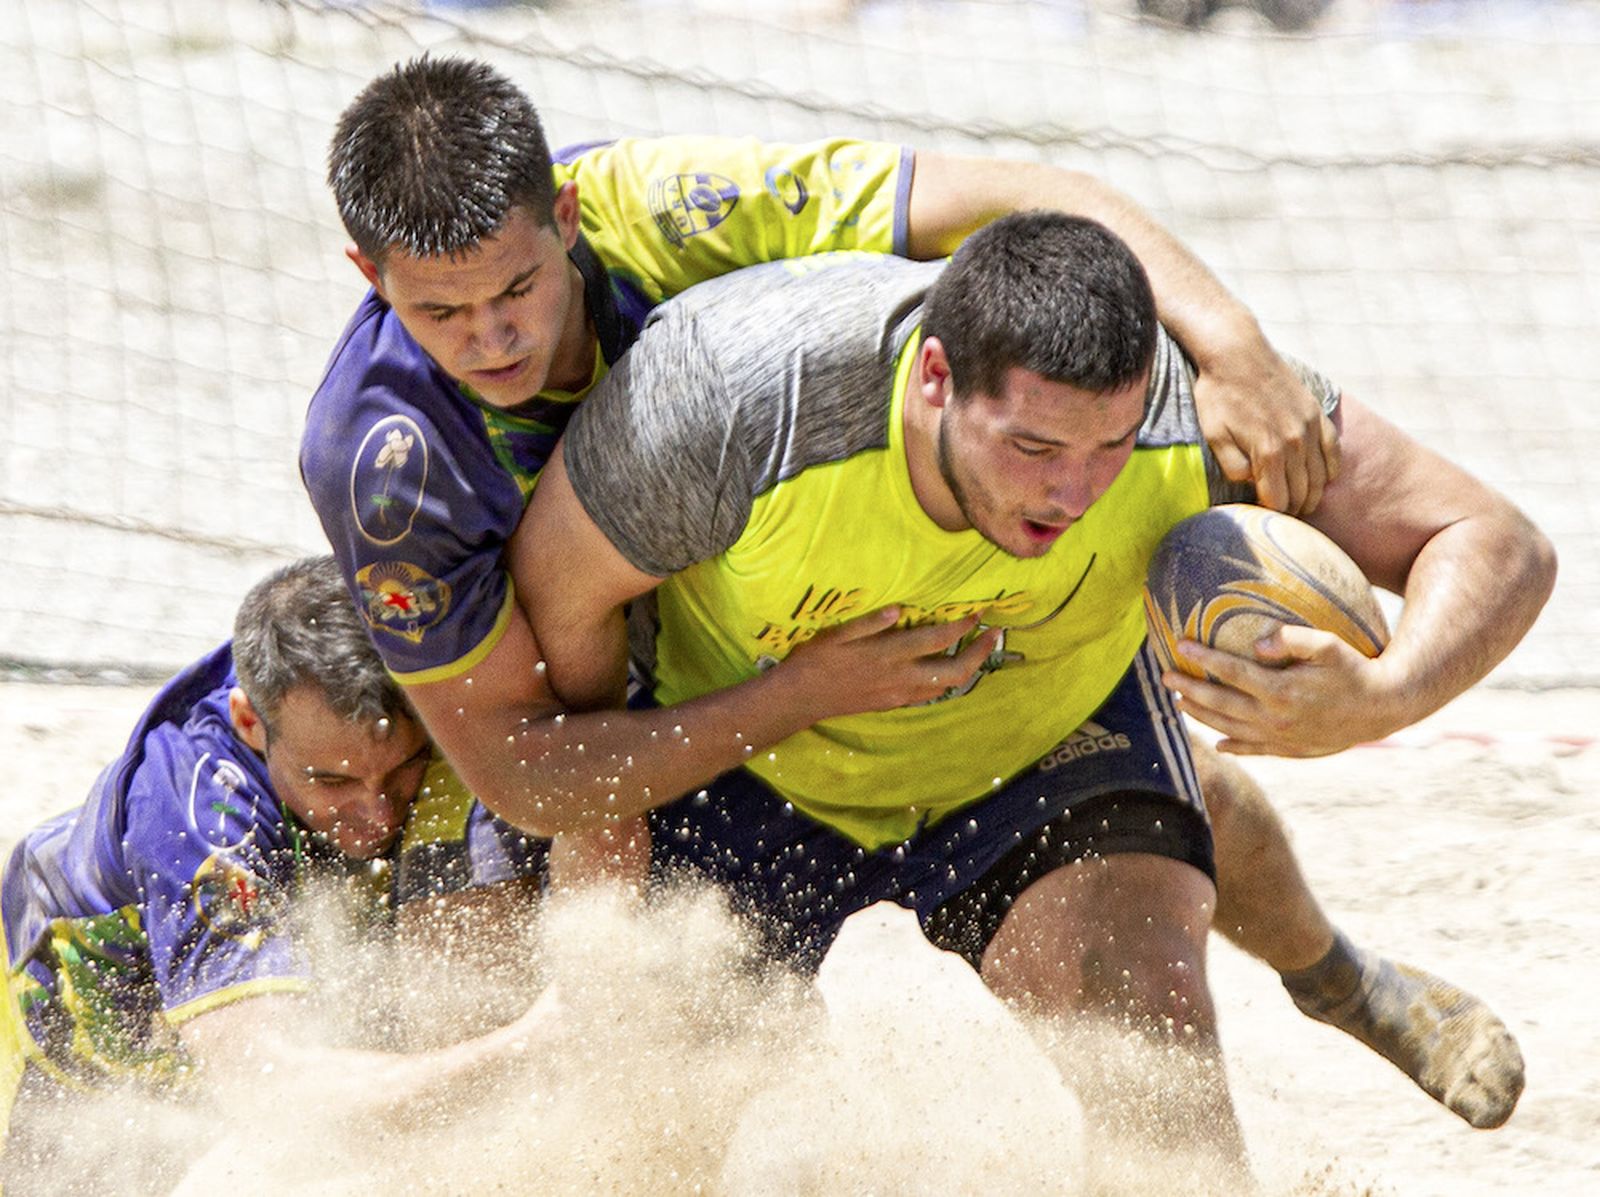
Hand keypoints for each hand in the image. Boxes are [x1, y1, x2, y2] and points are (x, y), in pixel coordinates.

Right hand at [779, 608, 1001, 719]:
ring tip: (978, 649)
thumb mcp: (837, 634)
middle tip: (994, 634)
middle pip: (955, 671)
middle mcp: (900, 677)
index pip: (937, 640)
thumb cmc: (815, 660)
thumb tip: (898, 609)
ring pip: (946, 686)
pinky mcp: (893, 704)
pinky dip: (945, 680)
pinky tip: (945, 667)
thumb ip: (870, 622)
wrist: (801, 699)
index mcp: (888, 654)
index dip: (962, 627)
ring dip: (968, 667)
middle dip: (980, 653)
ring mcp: (899, 694)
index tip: (977, 613)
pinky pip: (929, 694)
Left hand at [1161, 625, 1402, 756]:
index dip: (1202, 659)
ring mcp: (1281, 738)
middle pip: (1220, 704)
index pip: (1230, 672)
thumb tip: (1257, 643)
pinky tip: (1218, 744)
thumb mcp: (1329, 645)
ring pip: (1229, 729)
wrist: (1384, 709)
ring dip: (1201, 716)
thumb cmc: (1356, 668)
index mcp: (1280, 691)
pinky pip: (1254, 749)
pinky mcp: (1291, 750)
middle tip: (1164, 677)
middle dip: (1189, 690)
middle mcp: (1275, 719)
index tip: (1179, 645)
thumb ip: (1292, 639)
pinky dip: (1233, 747)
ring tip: (1180, 703)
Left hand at [1193, 347, 1339, 515]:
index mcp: (1268, 451)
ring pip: (1320, 477)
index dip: (1271, 514)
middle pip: (1303, 492)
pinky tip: (1322, 480)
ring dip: (1312, 495)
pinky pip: (1333, 451)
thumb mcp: (1213, 435)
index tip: (1263, 517)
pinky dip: (1329, 470)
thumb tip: (1251, 484)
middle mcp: (1295, 442)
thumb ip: (1233, 466)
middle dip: (1293, 509)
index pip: (1278, 500)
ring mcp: (1310, 427)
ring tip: (1301, 504)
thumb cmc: (1219, 395)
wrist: (1238, 353)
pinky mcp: (1317, 414)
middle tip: (1282, 516)